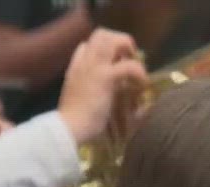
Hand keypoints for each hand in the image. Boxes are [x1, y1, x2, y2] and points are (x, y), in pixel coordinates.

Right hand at [56, 28, 149, 144]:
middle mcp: (84, 62)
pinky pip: (129, 65)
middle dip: (119, 41)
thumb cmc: (73, 122)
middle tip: (128, 58)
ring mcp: (94, 66)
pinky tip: (142, 84)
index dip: (102, 50)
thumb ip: (88, 90)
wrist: (67, 128)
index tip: (114, 62)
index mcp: (75, 67)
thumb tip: (104, 94)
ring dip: (129, 50)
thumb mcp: (77, 100)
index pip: (86, 45)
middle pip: (101, 34)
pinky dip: (139, 72)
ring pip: (114, 40)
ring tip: (135, 67)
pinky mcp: (106, 77)